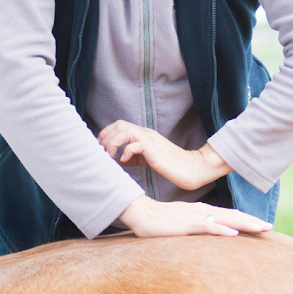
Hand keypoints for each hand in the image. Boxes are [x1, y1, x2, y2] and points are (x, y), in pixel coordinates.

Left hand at [98, 120, 231, 190]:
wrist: (191, 169)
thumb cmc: (170, 166)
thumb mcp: (146, 160)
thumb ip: (133, 157)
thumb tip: (117, 160)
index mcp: (143, 134)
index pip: (119, 125)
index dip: (106, 135)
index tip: (101, 150)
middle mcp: (145, 133)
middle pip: (118, 124)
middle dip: (106, 138)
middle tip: (102, 154)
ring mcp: (150, 140)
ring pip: (124, 131)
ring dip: (113, 144)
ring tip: (110, 157)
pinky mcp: (154, 149)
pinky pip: (135, 144)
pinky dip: (126, 152)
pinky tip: (125, 162)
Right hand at [118, 196, 272, 238]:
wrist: (138, 212)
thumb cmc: (156, 221)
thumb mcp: (179, 224)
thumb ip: (192, 229)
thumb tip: (203, 237)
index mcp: (201, 211)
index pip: (228, 215)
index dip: (245, 219)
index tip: (260, 225)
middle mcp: (202, 211)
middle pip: (232, 216)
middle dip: (252, 221)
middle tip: (269, 228)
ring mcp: (195, 217)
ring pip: (225, 219)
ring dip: (244, 224)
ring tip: (261, 228)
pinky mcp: (185, 224)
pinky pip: (207, 226)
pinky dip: (221, 229)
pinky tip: (233, 233)